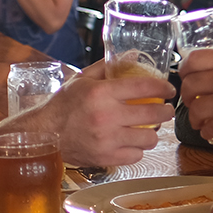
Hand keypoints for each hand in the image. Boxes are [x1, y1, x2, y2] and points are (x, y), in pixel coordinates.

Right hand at [21, 59, 175, 165]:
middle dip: (166, 112)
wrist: (44, 134)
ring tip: (149, 129)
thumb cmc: (63, 105)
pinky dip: (137, 149)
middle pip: (152, 114)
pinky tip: (132, 143)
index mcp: (101, 93)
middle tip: (167, 110)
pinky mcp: (105, 158)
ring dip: (152, 133)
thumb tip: (133, 55)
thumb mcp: (82, 80)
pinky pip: (135, 155)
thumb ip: (108, 67)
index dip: (162, 88)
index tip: (169, 90)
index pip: (144, 87)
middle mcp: (106, 116)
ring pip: (148, 139)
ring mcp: (107, 140)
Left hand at [177, 50, 212, 150]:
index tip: (186, 76)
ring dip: (195, 117)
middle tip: (191, 101)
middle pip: (189, 85)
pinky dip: (207, 132)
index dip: (186, 68)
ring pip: (195, 110)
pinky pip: (209, 129)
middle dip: (187, 95)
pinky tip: (212, 132)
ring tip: (200, 121)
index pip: (195, 59)